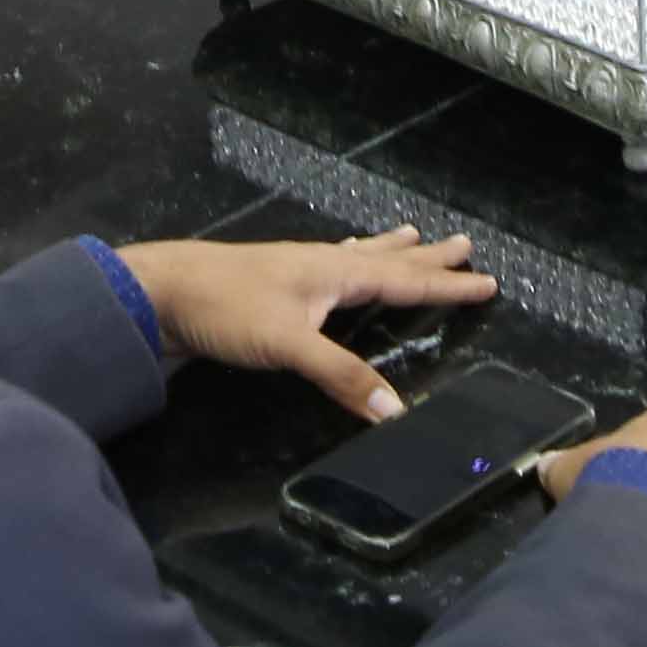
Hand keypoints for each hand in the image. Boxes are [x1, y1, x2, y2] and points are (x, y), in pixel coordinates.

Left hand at [112, 227, 497, 419]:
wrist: (160, 294)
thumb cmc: (225, 310)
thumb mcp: (288, 345)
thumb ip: (341, 375)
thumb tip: (395, 411)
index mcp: (334, 272)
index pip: (403, 281)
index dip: (445, 285)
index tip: (486, 281)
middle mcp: (321, 265)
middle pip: (387, 259)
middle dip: (427, 258)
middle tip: (464, 245)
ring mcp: (296, 272)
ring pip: (358, 256)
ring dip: (391, 251)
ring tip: (414, 235)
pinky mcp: (273, 286)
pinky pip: (330, 265)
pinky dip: (350, 260)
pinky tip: (341, 258)